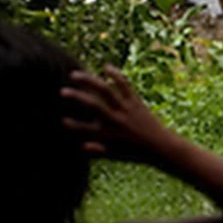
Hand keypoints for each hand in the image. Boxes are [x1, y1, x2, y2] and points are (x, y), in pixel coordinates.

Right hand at [62, 67, 179, 164]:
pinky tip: (105, 67)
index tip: (61, 120)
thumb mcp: (115, 155)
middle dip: (77, 97)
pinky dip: (115, 75)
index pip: (85, 130)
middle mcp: (116, 120)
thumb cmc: (135, 152)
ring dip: (89, 81)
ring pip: (106, 91)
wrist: (161, 147)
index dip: (72, 125)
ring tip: (75, 75)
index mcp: (108, 135)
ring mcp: (126, 109)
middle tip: (62, 91)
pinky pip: (125, 85)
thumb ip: (98, 150)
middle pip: (93, 105)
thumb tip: (81, 147)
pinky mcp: (136, 102)